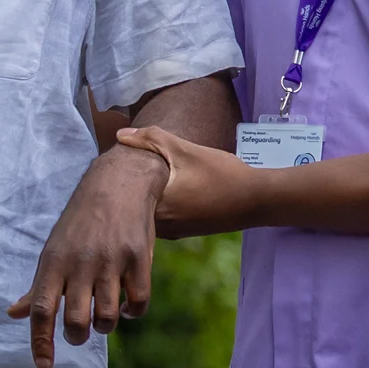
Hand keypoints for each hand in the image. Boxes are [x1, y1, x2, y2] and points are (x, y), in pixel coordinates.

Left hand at [7, 143, 166, 367]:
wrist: (118, 184)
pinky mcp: (139, 259)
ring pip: (107, 318)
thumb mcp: (53, 250)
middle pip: (75, 321)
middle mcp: (80, 264)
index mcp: (53, 263)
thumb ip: (37, 287)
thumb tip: (12, 314)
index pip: (40, 310)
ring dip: (105, 326)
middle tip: (79, 331)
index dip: (40, 342)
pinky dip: (133, 312)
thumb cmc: (80, 226)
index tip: (44, 366)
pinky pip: (138, 303)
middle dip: (77, 336)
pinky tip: (128, 304)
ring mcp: (110, 261)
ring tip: (104, 315)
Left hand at [112, 126, 264, 237]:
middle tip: (120, 168)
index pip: (120, 195)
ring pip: (144, 214)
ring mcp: (171, 232)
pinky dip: (156, 206)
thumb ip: (151, 138)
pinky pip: (159, 219)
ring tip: (137, 178)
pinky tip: (161, 190)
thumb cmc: (222, 174)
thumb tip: (119, 134)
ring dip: (141, 199)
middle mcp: (159, 226)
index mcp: (155, 207)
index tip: (111, 163)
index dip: (114, 177)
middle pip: (129, 207)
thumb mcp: (186, 149)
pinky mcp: (182, 233)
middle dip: (124, 189)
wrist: (256, 200)